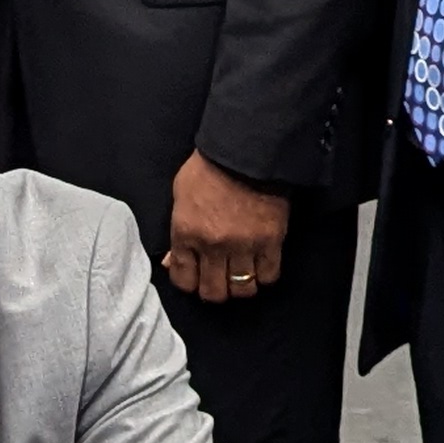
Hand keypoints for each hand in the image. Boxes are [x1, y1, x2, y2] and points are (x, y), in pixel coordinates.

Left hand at [160, 151, 287, 304]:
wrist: (246, 150)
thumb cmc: (208, 168)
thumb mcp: (180, 195)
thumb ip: (177, 232)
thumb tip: (172, 260)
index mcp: (186, 233)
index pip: (183, 279)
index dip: (189, 282)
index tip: (195, 276)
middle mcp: (213, 245)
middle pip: (213, 292)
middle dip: (214, 290)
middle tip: (219, 279)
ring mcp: (243, 245)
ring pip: (242, 290)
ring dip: (240, 286)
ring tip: (240, 274)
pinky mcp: (271, 241)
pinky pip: (269, 276)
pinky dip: (264, 275)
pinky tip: (260, 265)